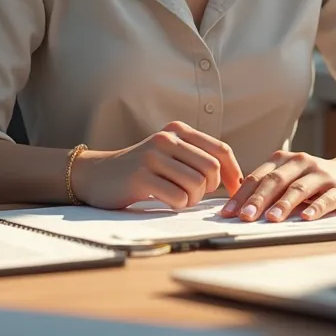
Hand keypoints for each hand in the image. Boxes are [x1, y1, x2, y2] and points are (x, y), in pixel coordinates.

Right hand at [70, 121, 242, 210]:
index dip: (232, 173)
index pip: (221, 150)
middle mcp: (167, 138)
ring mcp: (153, 155)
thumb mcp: (170, 153)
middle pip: (211, 168)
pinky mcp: (141, 176)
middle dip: (209, 188)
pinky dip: (178, 205)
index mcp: (179, 130)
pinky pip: (177, 197)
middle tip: (195, 194)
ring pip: (196, 183)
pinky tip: (167, 202)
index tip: (233, 189)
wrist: (98, 174)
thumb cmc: (143, 169)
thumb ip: (197, 158)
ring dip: (192, 199)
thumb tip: (237, 180)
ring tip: (179, 198)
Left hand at [219, 149, 335, 221]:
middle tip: (245, 216)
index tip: (228, 212)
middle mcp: (300, 162)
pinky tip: (307, 218)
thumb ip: (268, 187)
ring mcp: (320, 174)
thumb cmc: (312, 179)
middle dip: (259, 199)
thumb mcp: (289, 177)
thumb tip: (238, 208)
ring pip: (298, 189)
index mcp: (283, 159)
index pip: (258, 177)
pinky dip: (316, 208)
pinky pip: (326, 198)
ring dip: (284, 204)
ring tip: (272, 218)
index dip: (241, 194)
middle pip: (275, 181)